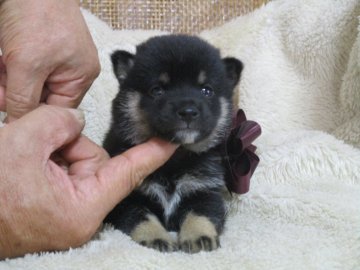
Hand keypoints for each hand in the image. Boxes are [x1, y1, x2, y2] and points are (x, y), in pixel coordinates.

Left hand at [0, 0, 99, 120]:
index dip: (33, 113)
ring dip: (9, 81)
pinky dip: (11, 69)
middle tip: (0, 86)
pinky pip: (27, 70)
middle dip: (16, 93)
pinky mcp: (43, 50)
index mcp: (81, 77)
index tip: (9, 109)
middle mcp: (74, 71)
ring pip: (31, 85)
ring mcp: (59, 60)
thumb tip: (18, 126)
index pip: (58, 110)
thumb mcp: (26, 64)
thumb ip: (22, 100)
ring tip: (1, 66)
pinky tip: (2, 61)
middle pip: (43, 98)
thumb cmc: (37, 13)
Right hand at [0, 105, 176, 258]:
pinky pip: (65, 172)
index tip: (173, 144)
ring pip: (79, 163)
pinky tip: (28, 162)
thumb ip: (58, 122)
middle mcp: (80, 215)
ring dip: (56, 150)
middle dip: (72, 144)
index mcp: (81, 208)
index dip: (152, 155)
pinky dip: (50, 158)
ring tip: (25, 156)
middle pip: (97, 162)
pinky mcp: (55, 207)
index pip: (127, 173)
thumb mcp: (20, 143)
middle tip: (39, 144)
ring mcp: (67, 213)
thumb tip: (75, 119)